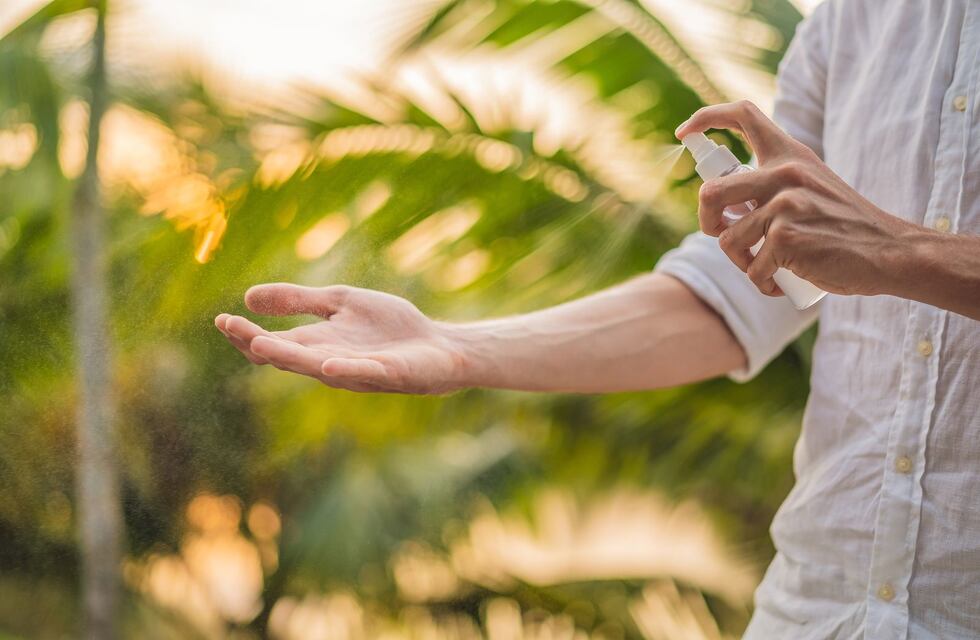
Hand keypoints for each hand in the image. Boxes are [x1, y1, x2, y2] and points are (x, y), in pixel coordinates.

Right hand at [214, 284, 467, 393]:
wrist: (438, 346)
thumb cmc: (390, 328)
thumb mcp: (340, 303)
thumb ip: (299, 300)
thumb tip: (248, 297)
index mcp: (317, 344)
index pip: (273, 342)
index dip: (246, 334)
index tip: (220, 319)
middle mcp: (330, 362)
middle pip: (288, 356)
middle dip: (259, 343)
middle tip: (233, 328)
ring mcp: (358, 371)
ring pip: (318, 367)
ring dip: (291, 358)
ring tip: (262, 346)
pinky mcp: (388, 373)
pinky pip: (363, 373)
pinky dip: (346, 369)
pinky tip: (329, 364)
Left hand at [675, 100, 914, 296]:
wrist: (890, 251)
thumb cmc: (845, 226)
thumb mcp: (811, 187)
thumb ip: (774, 185)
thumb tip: (724, 206)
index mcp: (790, 155)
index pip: (744, 115)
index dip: (706, 118)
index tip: (684, 133)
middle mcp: (784, 174)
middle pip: (711, 193)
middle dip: (706, 221)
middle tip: (722, 234)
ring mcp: (785, 205)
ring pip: (728, 240)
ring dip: (741, 263)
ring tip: (768, 267)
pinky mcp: (786, 238)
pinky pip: (751, 269)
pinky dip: (762, 283)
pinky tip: (783, 283)